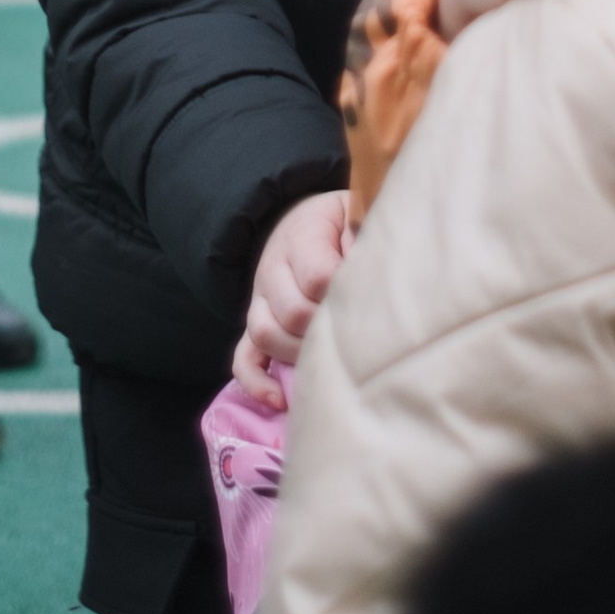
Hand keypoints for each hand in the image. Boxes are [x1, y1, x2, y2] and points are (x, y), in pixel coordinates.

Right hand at [231, 186, 352, 409]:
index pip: (318, 277)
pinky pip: (243, 358)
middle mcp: (272, 269)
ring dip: (298, 353)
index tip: (371, 301)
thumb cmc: (340, 224)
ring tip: (328, 360)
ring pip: (266, 334)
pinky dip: (256, 382)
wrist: (304, 220)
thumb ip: (362, 231)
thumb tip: (369, 262)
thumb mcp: (353, 212)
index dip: (345, 295)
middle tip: (356, 334)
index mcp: (300, 237)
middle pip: (293, 311)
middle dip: (325, 328)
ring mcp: (260, 301)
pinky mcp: (255, 325)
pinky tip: (279, 401)